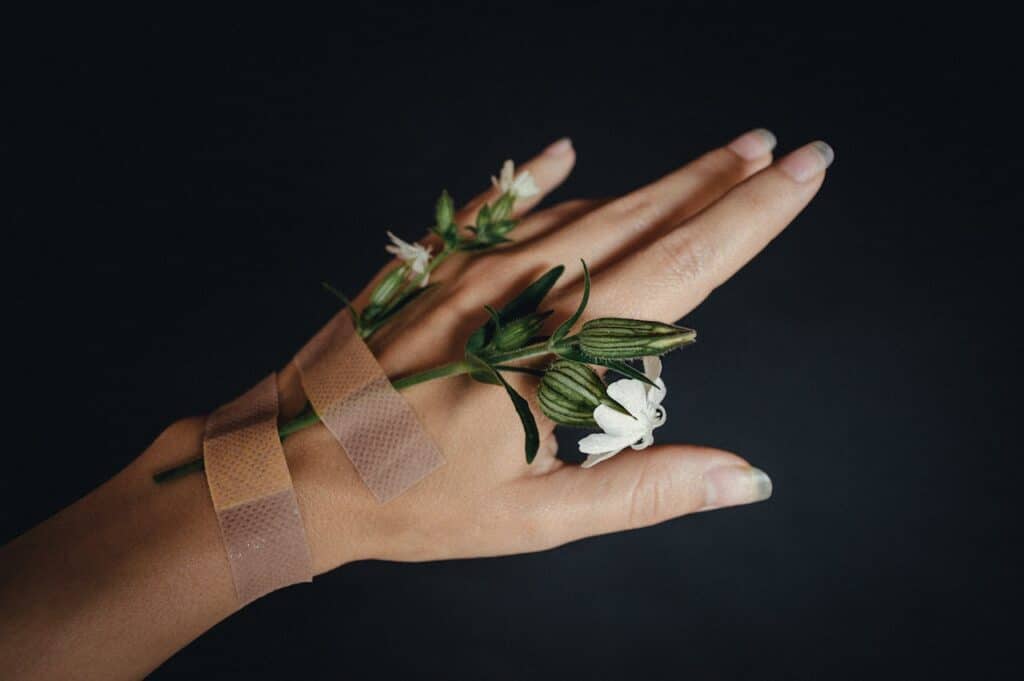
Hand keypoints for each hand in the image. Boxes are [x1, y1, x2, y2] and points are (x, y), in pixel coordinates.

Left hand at [275, 131, 831, 570]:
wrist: (290, 469)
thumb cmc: (412, 503)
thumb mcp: (537, 517)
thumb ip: (644, 491)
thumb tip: (746, 477)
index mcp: (559, 353)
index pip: (684, 268)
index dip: (753, 217)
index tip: (804, 173)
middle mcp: (523, 293)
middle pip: (642, 221)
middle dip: (717, 182)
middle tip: (776, 149)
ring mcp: (472, 271)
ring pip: (583, 211)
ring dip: (652, 185)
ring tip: (709, 163)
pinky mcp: (430, 266)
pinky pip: (496, 208)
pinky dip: (540, 179)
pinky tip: (566, 152)